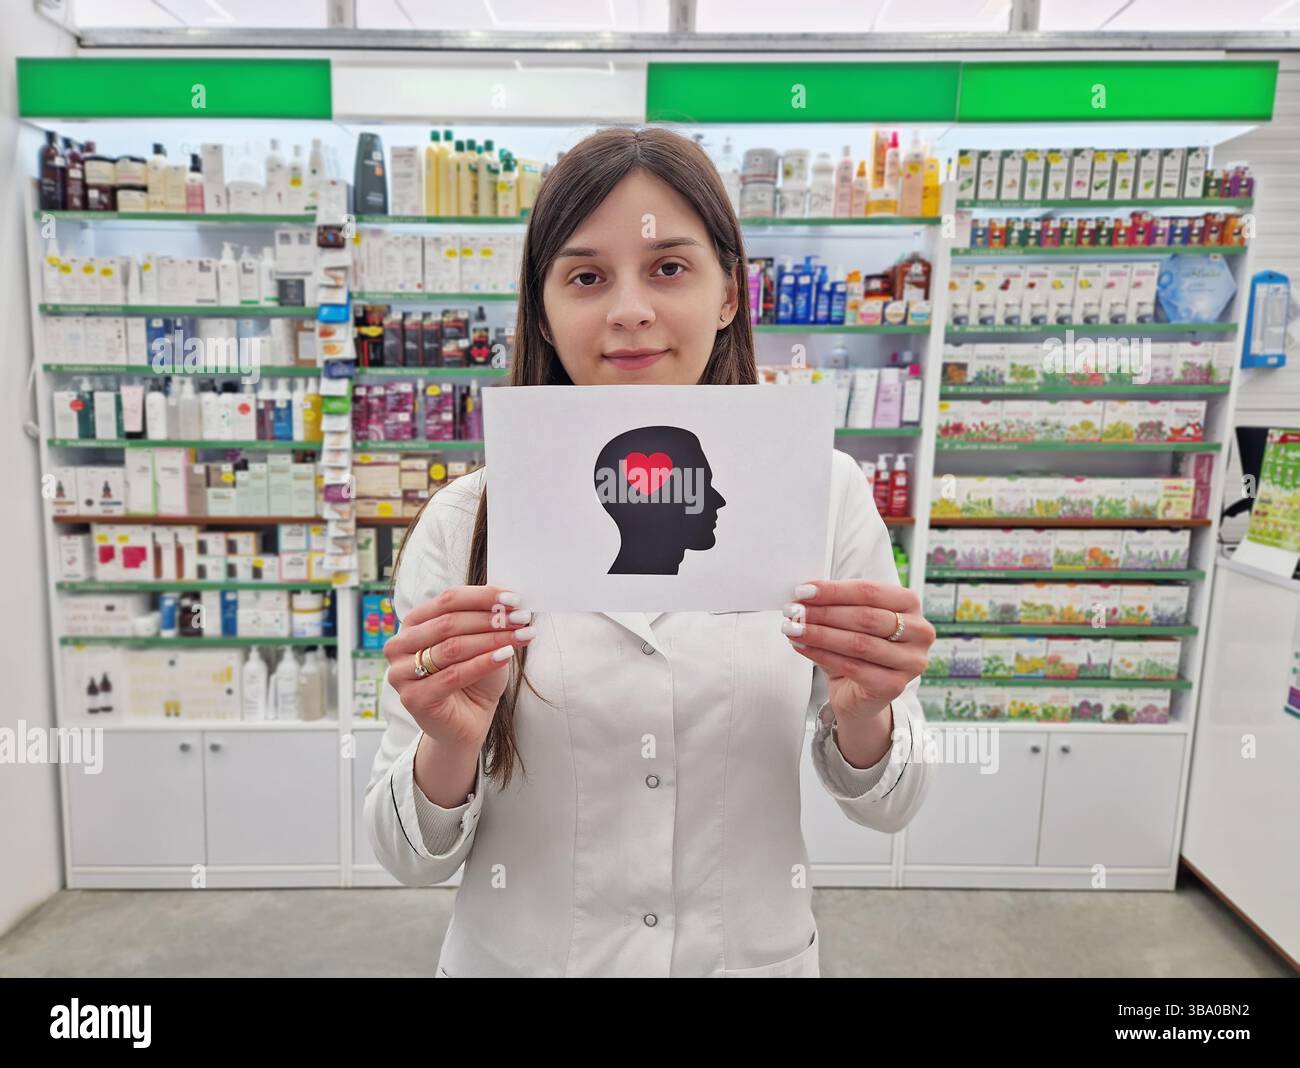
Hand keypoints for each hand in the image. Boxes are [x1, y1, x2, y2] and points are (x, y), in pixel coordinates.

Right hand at [384, 585, 535, 752]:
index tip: (515, 598)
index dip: (483, 597)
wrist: (467, 722)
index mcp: (414, 623)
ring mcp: (401, 673)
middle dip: (490, 619)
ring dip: (491, 639)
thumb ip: (486, 620)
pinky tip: (506, 656)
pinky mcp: (413, 698)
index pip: (448, 600)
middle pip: (449, 622)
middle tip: (522, 618)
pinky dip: (483, 663)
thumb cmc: (473, 678)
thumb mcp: (481, 642)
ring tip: (520, 636)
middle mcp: (400, 645)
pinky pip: (453, 676)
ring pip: (452, 648)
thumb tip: (509, 600)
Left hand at [781, 580, 933, 721]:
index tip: (802, 591)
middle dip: (824, 613)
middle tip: (793, 611)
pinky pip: (853, 667)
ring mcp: (911, 661)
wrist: (860, 694)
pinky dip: (823, 655)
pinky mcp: (895, 686)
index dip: (833, 590)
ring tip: (792, 629)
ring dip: (820, 634)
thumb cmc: (856, 649)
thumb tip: (803, 595)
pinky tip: (802, 647)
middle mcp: (919, 631)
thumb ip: (835, 605)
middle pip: (866, 617)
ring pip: (859, 643)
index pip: (869, 591)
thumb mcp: (849, 620)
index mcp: (910, 604)